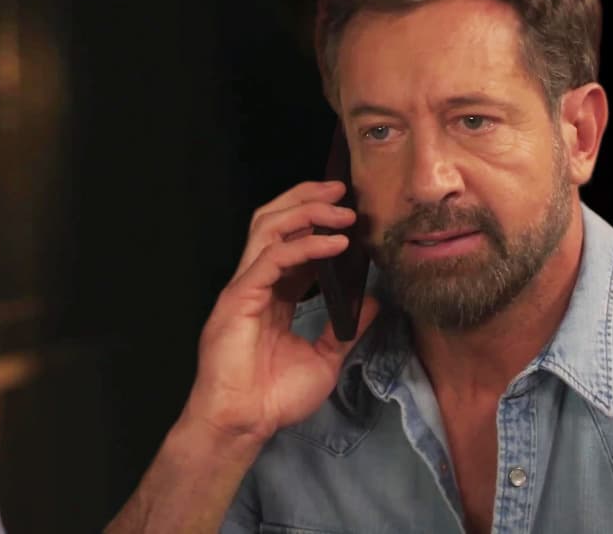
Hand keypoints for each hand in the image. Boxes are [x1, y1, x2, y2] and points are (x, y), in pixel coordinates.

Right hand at [181, 180, 379, 444]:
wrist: (244, 422)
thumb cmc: (272, 396)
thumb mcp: (325, 358)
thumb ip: (346, 328)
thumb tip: (373, 301)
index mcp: (272, 293)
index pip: (292, 241)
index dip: (318, 220)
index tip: (351, 210)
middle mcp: (256, 282)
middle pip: (274, 221)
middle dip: (307, 199)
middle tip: (343, 190)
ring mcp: (244, 286)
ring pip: (268, 227)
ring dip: (307, 212)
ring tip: (342, 210)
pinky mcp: (239, 297)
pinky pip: (272, 259)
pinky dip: (304, 246)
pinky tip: (334, 245)